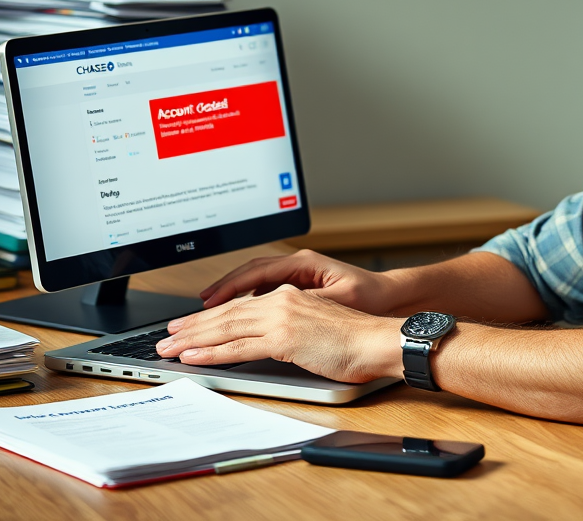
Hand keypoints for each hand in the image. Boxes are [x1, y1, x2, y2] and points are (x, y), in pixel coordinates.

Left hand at [157, 284, 403, 382]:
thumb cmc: (356, 340)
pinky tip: (193, 358)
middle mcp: (282, 301)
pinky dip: (211, 353)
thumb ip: (289, 330)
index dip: (210, 317)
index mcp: (289, 296)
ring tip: (167, 348)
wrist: (378, 340)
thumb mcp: (316, 327)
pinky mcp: (284, 338)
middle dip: (191, 327)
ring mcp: (282, 318)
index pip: (239, 306)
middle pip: (226, 314)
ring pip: (226, 328)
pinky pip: (239, 346)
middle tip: (164, 336)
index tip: (188, 326)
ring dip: (192, 339)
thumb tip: (267, 344)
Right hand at [199, 249, 393, 314]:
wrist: (390, 299)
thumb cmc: (369, 297)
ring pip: (252, 286)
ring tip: (202, 316)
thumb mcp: (336, 300)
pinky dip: (245, 303)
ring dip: (227, 300)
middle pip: (246, 279)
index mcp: (302, 264)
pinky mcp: (299, 290)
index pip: (253, 274)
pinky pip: (263, 293)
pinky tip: (232, 316)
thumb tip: (275, 308)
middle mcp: (296, 267)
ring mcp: (297, 277)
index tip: (206, 305)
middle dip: (217, 297)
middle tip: (192, 315)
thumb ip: (304, 303)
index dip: (227, 289)